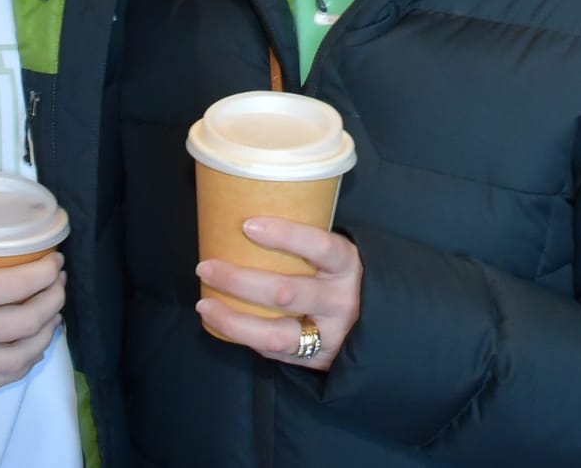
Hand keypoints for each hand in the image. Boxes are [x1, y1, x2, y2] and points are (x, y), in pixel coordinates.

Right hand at [0, 240, 66, 392]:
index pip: (11, 287)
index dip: (42, 273)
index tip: (56, 260)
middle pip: (26, 323)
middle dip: (53, 300)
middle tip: (59, 282)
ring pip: (20, 357)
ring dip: (47, 333)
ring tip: (54, 313)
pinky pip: (0, 378)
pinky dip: (25, 361)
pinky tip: (33, 345)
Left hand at [194, 217, 361, 372]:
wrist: (376, 326)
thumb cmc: (341, 278)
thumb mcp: (337, 256)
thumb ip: (307, 245)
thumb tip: (247, 221)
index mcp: (347, 265)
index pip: (320, 246)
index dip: (285, 236)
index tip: (248, 225)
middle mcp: (341, 301)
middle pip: (286, 293)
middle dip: (240, 281)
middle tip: (206, 266)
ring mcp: (329, 334)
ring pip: (275, 333)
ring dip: (233, 318)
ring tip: (204, 304)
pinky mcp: (315, 358)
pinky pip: (273, 350)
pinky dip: (243, 335)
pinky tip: (220, 321)